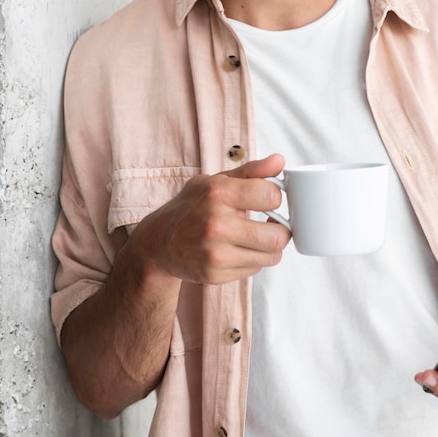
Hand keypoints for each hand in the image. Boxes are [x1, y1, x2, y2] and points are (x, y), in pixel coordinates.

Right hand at [129, 153, 290, 284]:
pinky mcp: (215, 275)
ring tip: (256, 237)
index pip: (272, 196)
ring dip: (269, 247)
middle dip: (280, 229)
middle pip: (279, 236)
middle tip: (271, 224)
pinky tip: (238, 250)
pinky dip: (252, 260)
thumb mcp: (216, 181)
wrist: (157, 243)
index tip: (268, 200)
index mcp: (218, 193)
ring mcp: (215, 253)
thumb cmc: (192, 207)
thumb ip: (252, 171)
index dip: (276, 197)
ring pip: (271, 256)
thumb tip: (280, 161)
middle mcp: (216, 224)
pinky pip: (255, 269)